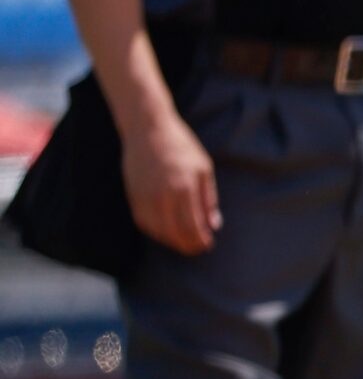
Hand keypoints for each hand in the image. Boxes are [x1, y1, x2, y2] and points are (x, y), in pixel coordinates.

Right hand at [118, 101, 218, 253]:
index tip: (207, 245)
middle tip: (197, 249)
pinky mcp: (133, 194)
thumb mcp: (204, 168)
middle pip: (175, 232)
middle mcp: (163, 194)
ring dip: (171, 242)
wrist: (148, 128)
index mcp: (185, 188)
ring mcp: (145, 195)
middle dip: (188, 245)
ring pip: (158, 230)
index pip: (193, 226)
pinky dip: (155, 232)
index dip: (200, 240)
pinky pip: (143, 222)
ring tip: (183, 244)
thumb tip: (213, 225)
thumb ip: (209, 199)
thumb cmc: (181, 146)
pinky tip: (165, 233)